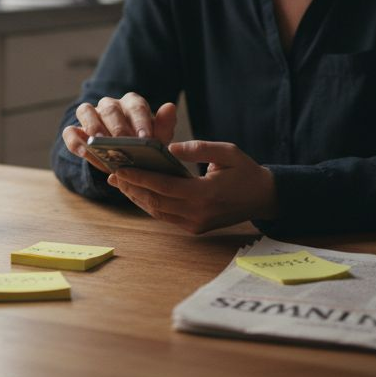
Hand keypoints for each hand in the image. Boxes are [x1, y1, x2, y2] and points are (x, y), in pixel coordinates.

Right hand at [61, 93, 176, 172]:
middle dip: (117, 127)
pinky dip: (75, 140)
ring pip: (86, 111)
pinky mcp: (76, 130)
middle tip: (123, 143)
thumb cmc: (143, 145)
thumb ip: (164, 126)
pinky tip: (83, 152)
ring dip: (93, 127)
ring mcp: (91, 115)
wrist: (123, 156)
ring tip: (99, 143)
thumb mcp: (157, 139)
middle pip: (111, 109)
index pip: (136, 106)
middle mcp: (110, 105)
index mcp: (132, 103)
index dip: (141, 122)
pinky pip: (70, 131)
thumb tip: (170, 106)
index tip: (146, 139)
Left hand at [107, 140, 279, 233]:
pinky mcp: (195, 228)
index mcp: (205, 194)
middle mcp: (198, 213)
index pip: (164, 186)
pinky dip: (150, 204)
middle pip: (155, 201)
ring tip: (120, 182)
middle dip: (131, 187)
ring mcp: (196, 224)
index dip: (139, 178)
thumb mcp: (226, 152)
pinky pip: (166, 217)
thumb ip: (198, 148)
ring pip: (157, 212)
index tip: (119, 169)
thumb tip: (169, 147)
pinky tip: (139, 192)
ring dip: (137, 197)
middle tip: (113, 174)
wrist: (263, 198)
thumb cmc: (245, 171)